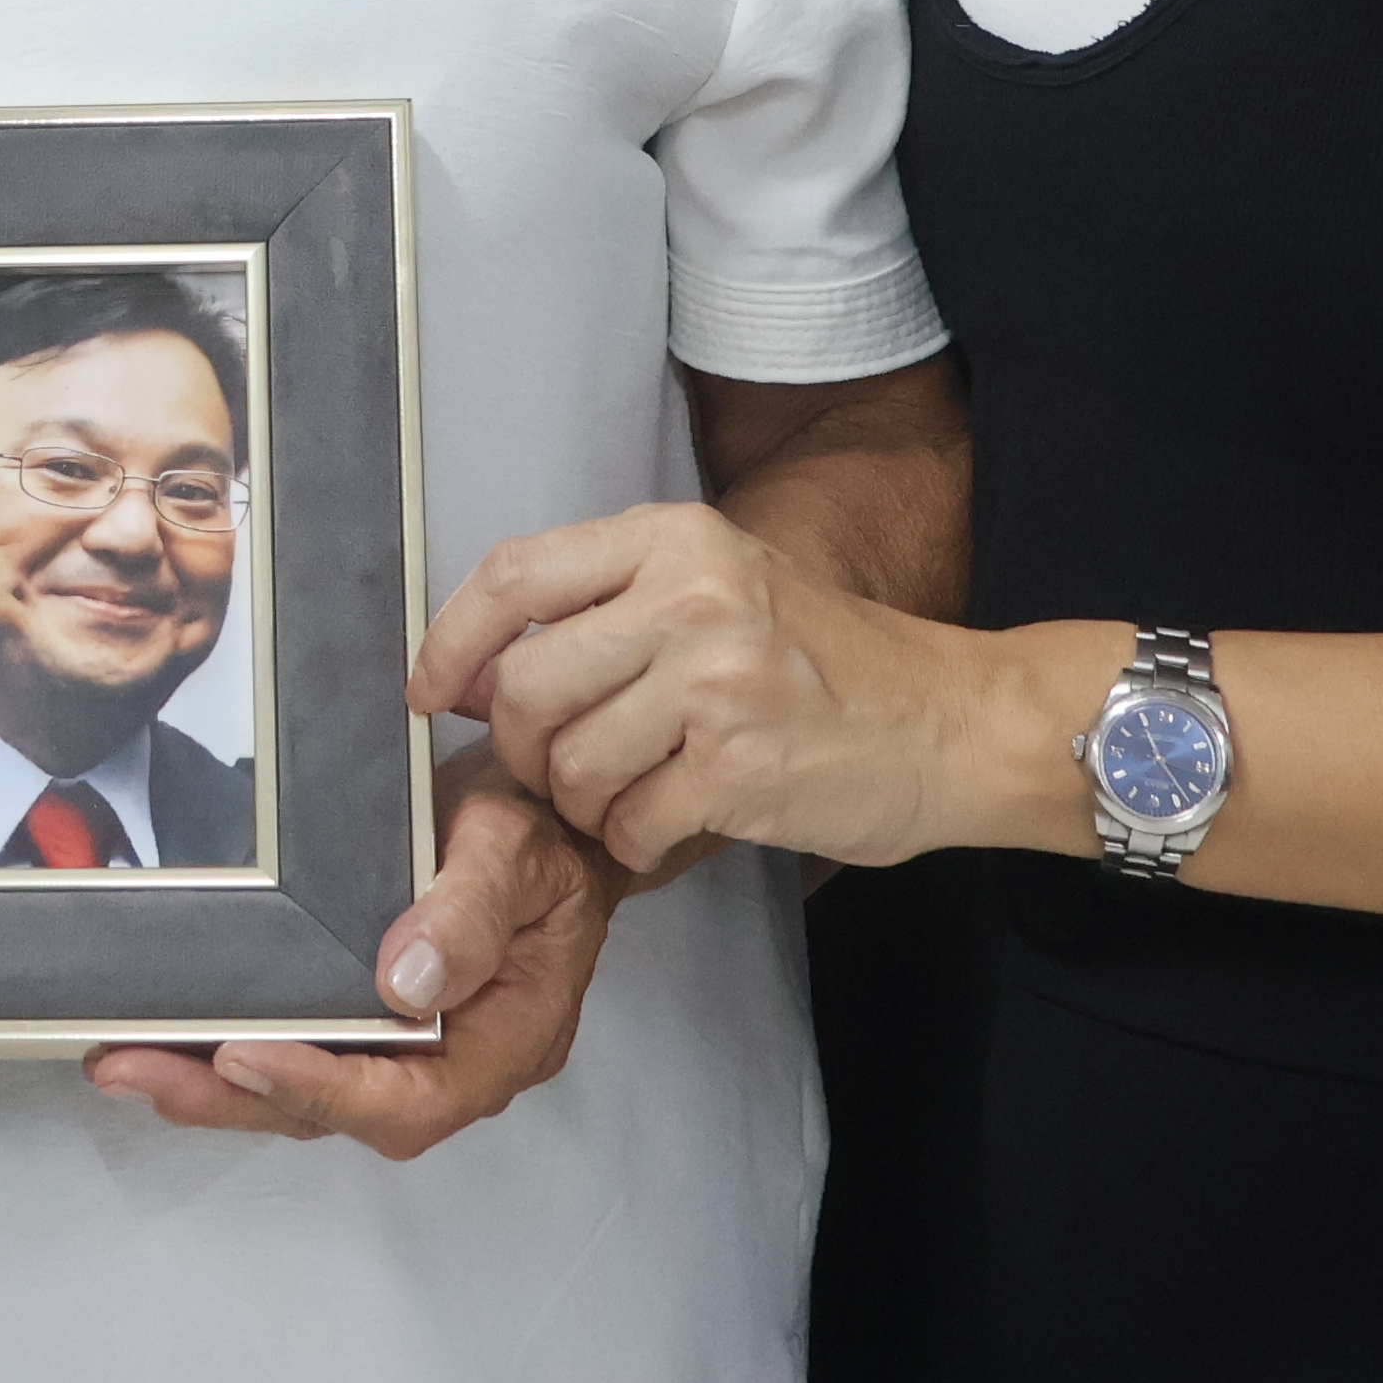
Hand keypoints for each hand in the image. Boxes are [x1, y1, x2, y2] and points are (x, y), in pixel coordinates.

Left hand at [83, 760, 610, 1153]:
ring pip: (305, 1090)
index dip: (322, 1091)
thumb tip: (407, 982)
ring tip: (121, 1058)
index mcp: (504, 1041)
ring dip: (211, 1082)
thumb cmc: (544, 834)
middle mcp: (452, 1062)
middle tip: (134, 1068)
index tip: (242, 1058)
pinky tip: (162, 1032)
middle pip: (336, 1113)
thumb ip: (470, 911)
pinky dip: (227, 1048)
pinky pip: (299, 1048)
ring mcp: (409, 1047)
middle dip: (231, 1097)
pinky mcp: (369, 1018)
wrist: (552, 815)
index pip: (408, 1099)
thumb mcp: (518, 849)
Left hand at [413, 502, 1016, 881]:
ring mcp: (716, 684)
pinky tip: (672, 824)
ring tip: (632, 795)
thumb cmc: (826, 665)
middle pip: (524, 686)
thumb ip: (607, 611)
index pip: (513, 576)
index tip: (430, 692)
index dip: (449, 642)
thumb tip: (470, 672)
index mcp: (673, 541)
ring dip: (583, 803)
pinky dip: (634, 842)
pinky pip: (626, 825)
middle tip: (558, 768)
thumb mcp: (721, 589)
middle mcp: (691, 598)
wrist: (952, 723)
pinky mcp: (739, 770)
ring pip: (567, 765)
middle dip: (521, 748)